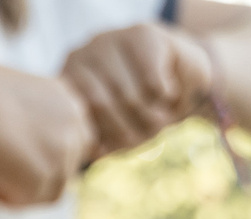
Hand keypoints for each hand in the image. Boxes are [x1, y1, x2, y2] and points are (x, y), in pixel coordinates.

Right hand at [0, 57, 93, 207]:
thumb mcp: (6, 103)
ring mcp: (64, 149)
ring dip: (17, 188)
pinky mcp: (45, 176)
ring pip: (50, 189)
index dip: (41, 155)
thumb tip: (14, 159)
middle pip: (66, 167)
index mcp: (63, 96)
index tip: (16, 160)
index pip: (69, 139)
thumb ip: (25, 128)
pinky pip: (28, 201)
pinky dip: (4, 197)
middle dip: (33, 175)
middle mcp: (72, 120)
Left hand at [62, 22, 213, 160]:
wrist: (184, 79)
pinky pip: (153, 83)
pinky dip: (166, 98)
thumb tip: (95, 152)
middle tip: (152, 133)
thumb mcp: (117, 133)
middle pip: (102, 106)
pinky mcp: (141, 34)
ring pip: (128, 96)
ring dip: (153, 117)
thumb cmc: (143, 111)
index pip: (81, 121)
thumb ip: (100, 141)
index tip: (127, 145)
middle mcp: (80, 56)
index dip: (107, 140)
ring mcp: (108, 41)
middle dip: (131, 130)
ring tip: (163, 118)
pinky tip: (169, 92)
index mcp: (66, 84)